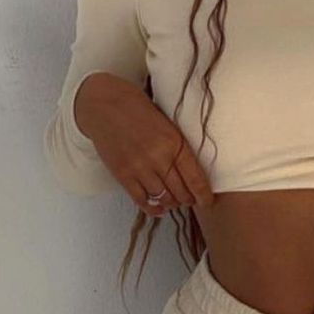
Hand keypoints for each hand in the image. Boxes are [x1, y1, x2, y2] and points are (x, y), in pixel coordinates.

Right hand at [75, 72, 214, 216]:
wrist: (106, 105)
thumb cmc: (140, 111)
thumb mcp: (168, 124)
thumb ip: (180, 147)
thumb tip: (194, 172)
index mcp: (174, 143)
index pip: (195, 178)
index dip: (204, 195)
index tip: (208, 201)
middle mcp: (158, 158)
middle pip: (180, 192)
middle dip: (188, 200)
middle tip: (191, 200)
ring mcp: (139, 168)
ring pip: (163, 198)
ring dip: (171, 203)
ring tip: (174, 201)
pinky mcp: (123, 174)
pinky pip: (141, 200)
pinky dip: (152, 207)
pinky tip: (158, 208)